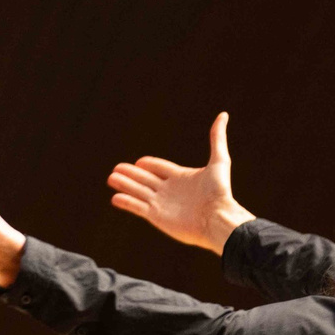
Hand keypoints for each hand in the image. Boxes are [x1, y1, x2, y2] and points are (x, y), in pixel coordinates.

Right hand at [107, 112, 254, 254]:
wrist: (217, 218)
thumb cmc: (220, 192)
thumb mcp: (219, 161)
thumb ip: (217, 139)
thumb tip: (223, 115)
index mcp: (182, 177)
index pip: (160, 168)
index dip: (150, 164)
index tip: (139, 162)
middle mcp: (170, 190)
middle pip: (145, 179)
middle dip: (131, 174)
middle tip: (116, 168)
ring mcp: (162, 204)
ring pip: (138, 191)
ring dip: (124, 185)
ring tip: (111, 178)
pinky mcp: (157, 217)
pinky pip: (138, 207)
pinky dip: (126, 202)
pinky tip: (115, 198)